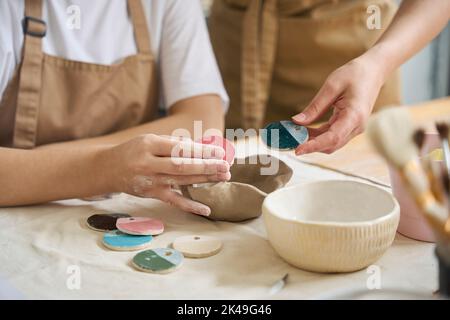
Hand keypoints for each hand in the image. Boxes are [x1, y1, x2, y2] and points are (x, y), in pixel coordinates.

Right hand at [105, 134, 230, 215]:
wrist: (108, 168)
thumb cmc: (134, 151)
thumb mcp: (150, 140)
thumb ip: (174, 144)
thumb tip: (204, 148)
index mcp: (150, 144)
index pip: (180, 148)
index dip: (202, 151)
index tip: (220, 152)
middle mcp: (148, 162)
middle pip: (182, 165)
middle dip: (207, 166)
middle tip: (226, 166)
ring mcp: (149, 181)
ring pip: (181, 181)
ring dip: (205, 180)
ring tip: (224, 177)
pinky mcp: (150, 194)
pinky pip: (173, 201)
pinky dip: (190, 206)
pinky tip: (206, 209)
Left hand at [292, 56, 384, 154]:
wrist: (373, 71)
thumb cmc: (355, 74)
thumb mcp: (331, 86)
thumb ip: (315, 107)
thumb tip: (296, 122)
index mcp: (354, 116)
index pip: (332, 138)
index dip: (314, 146)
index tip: (297, 150)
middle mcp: (356, 126)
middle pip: (331, 145)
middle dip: (310, 145)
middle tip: (289, 140)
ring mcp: (355, 128)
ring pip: (331, 143)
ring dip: (313, 142)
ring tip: (295, 135)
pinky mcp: (350, 126)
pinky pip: (333, 136)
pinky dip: (318, 136)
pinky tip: (305, 131)